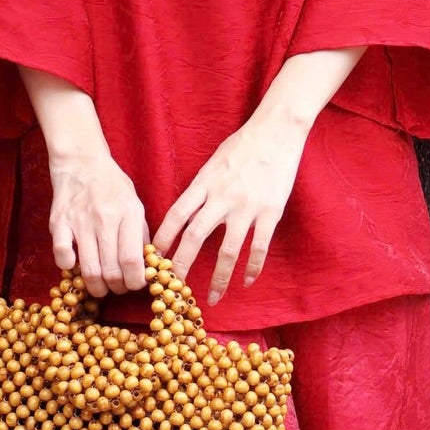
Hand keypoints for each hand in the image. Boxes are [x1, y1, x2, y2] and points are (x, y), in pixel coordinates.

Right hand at [47, 144, 148, 296]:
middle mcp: (105, 218)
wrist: (82, 162)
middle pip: (112, 270)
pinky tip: (75, 265)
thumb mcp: (135, 204)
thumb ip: (141, 234)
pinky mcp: (59, 222)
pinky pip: (62, 255)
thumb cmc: (112, 185)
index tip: (135, 284)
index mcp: (129, 213)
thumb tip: (147, 265)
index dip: (135, 281)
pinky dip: (68, 267)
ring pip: (89, 269)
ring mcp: (80, 221)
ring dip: (96, 287)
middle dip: (117, 288)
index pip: (132, 260)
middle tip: (118, 287)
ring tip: (100, 286)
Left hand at [153, 114, 307, 304]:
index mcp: (204, 183)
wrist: (276, 132)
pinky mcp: (270, 212)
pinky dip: (252, 267)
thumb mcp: (213, 163)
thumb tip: (186, 216)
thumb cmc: (242, 145)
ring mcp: (247, 206)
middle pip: (196, 237)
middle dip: (182, 265)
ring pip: (228, 250)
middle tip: (174, 287)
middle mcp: (222, 197)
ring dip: (219, 278)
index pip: (176, 215)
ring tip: (213, 298)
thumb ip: (200, 189)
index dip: (163, 239)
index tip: (154, 259)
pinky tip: (247, 280)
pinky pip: (259, 247)